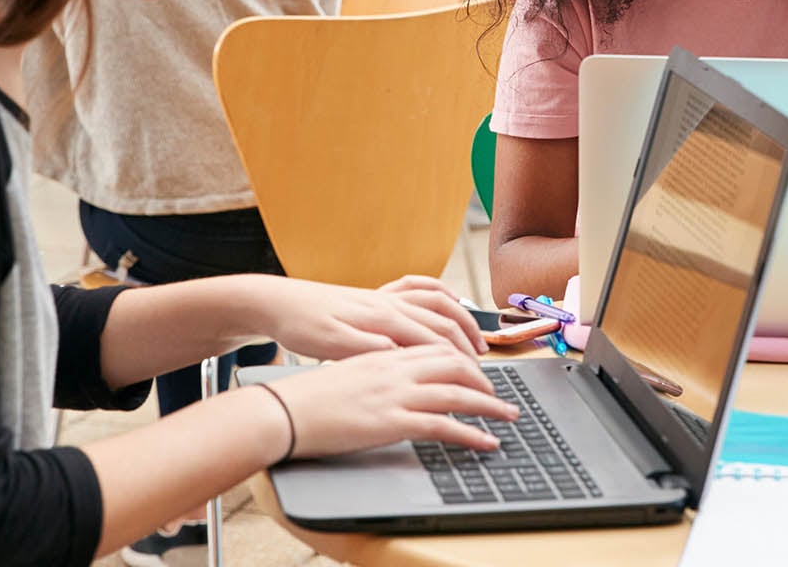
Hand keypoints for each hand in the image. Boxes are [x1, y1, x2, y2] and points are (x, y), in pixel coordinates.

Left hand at [253, 276, 486, 360]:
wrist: (277, 301)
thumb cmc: (301, 326)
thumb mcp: (329, 346)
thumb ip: (367, 349)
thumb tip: (400, 353)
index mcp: (382, 318)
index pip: (434, 340)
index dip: (459, 362)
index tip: (477, 383)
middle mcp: (390, 303)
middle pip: (443, 321)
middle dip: (470, 346)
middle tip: (486, 372)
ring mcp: (385, 296)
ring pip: (438, 302)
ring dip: (463, 320)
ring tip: (479, 342)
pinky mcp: (377, 296)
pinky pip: (421, 288)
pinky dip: (443, 295)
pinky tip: (449, 305)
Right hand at [269, 345, 517, 458]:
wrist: (281, 409)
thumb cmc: (307, 393)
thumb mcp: (346, 367)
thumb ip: (374, 363)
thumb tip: (391, 366)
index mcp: (384, 350)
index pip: (437, 344)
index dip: (464, 356)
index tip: (478, 370)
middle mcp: (395, 366)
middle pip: (455, 362)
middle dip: (484, 379)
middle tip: (499, 395)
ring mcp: (395, 393)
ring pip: (458, 392)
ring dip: (489, 405)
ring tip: (507, 416)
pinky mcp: (392, 421)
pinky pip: (443, 425)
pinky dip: (471, 434)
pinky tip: (485, 442)